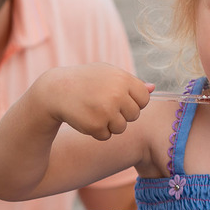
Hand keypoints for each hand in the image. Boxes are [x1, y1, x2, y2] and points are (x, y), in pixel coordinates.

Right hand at [36, 63, 152, 141]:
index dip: (132, 101)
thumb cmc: (85, 81)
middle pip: (134, 115)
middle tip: (103, 105)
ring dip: (109, 124)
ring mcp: (106, 111)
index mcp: (123, 79)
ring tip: (94, 111)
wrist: (56, 90)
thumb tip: (153, 88)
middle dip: (121, 114)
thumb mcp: (107, 74)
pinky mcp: (95, 126)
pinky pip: (106, 136)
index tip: (118, 99)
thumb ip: (131, 82)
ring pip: (121, 128)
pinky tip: (86, 118)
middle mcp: (117, 94)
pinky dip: (97, 131)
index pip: (144, 99)